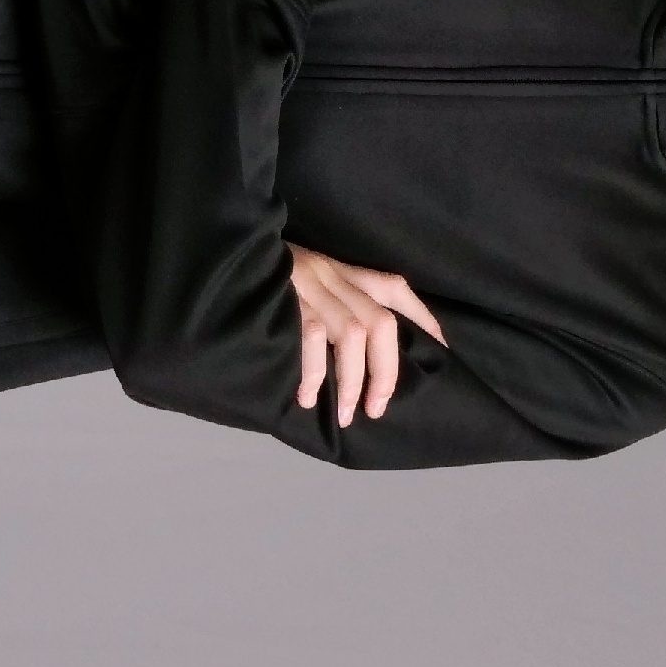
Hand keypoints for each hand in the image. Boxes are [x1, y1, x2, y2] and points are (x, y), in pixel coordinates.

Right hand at [285, 243, 447, 426]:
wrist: (223, 252)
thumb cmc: (267, 277)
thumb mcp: (308, 279)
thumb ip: (334, 301)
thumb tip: (365, 352)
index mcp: (342, 269)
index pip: (395, 290)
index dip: (423, 319)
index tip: (442, 350)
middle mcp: (332, 276)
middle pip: (381, 322)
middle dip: (386, 371)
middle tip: (377, 407)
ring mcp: (310, 286)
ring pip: (352, 333)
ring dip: (352, 381)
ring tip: (346, 413)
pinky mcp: (286, 300)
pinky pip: (310, 338)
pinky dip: (313, 372)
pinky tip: (306, 397)